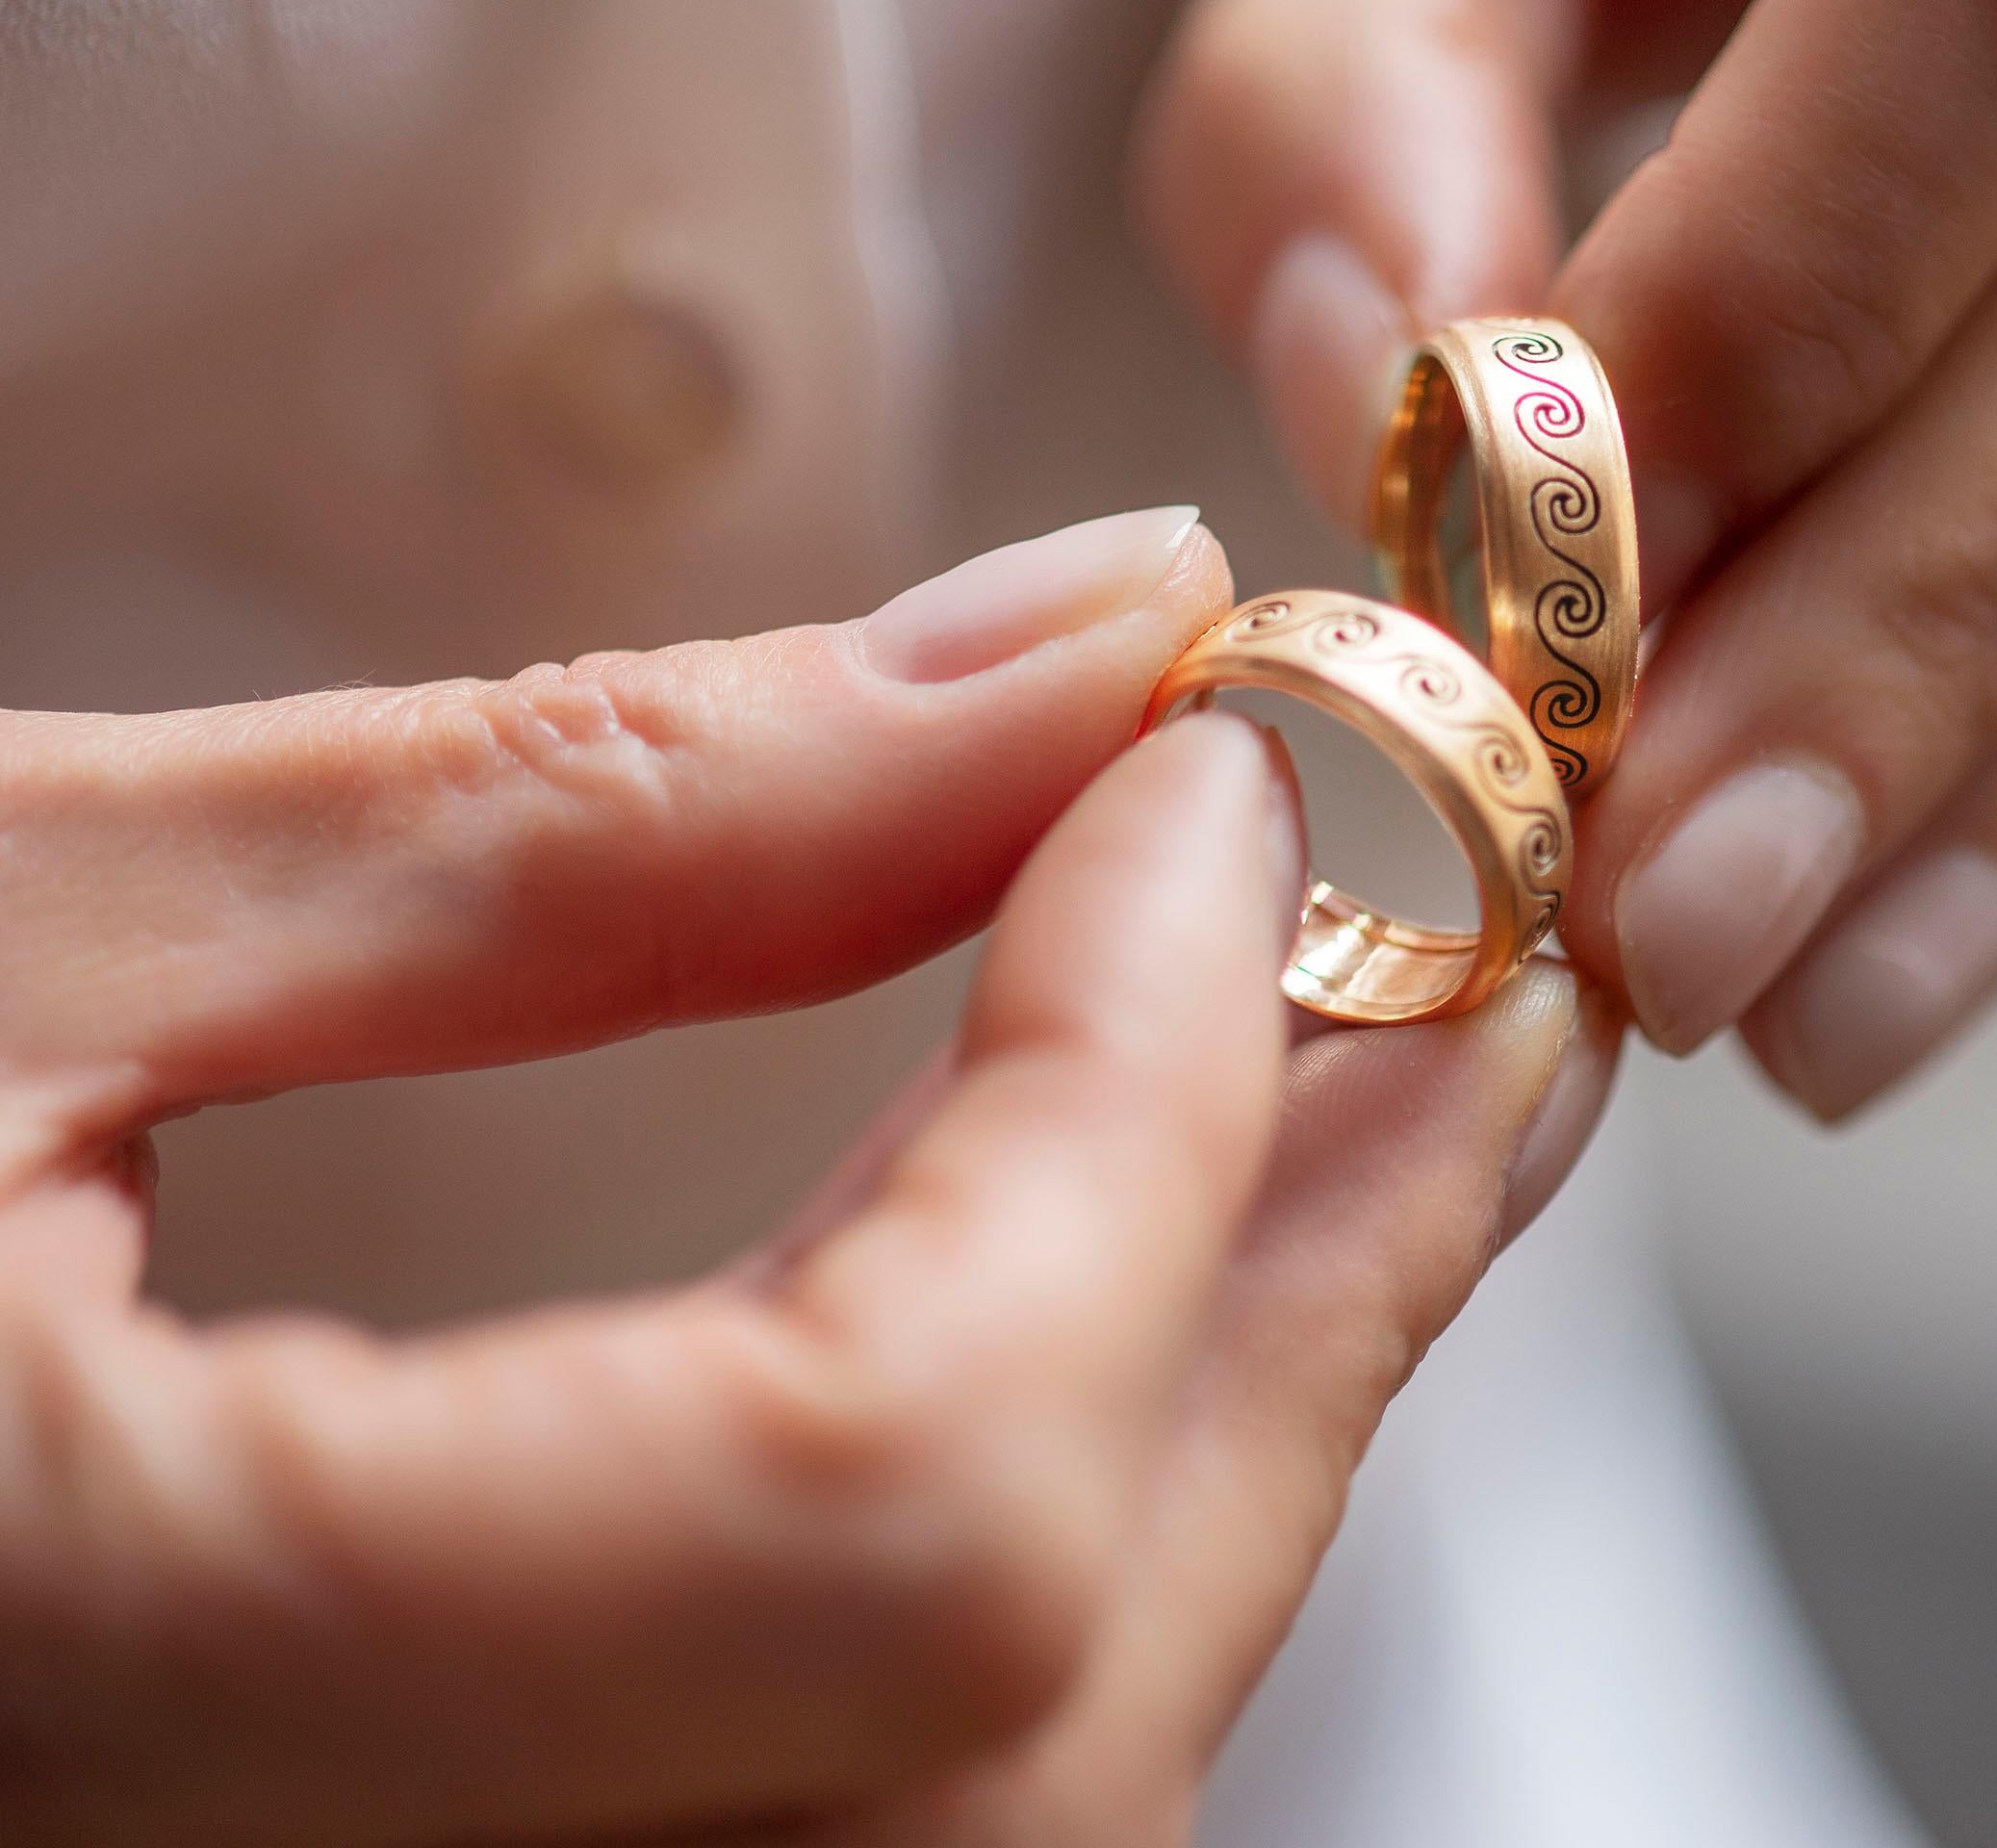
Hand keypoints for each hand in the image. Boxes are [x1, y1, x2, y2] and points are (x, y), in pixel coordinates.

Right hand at [0, 505, 1617, 1845]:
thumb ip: (577, 825)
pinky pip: (907, 1806)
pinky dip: (1084, 1526)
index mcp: (79, 1713)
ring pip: (1028, 1801)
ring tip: (1353, 1099)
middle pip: (1045, 1705)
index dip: (1138, 1121)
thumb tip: (1074, 654)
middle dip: (1311, 1277)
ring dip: (1242, 1402)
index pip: (902, 1516)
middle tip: (1466, 955)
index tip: (1204, 787)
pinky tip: (1125, 1302)